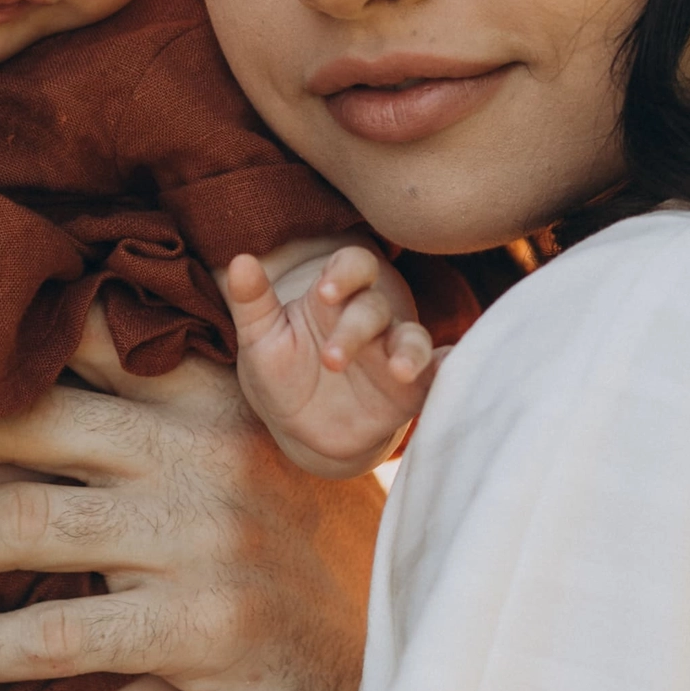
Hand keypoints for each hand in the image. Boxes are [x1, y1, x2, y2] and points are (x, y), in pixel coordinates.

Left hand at [0, 317, 384, 690]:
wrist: (382, 649)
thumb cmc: (292, 536)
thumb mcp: (246, 441)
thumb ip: (159, 398)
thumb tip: (40, 349)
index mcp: (208, 388)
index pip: (74, 340)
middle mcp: (200, 448)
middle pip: (24, 420)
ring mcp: (200, 537)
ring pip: (23, 522)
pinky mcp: (199, 626)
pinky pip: (58, 633)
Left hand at [229, 245, 439, 477]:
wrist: (302, 430)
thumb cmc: (281, 374)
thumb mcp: (260, 339)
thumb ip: (252, 301)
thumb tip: (240, 260)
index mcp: (334, 299)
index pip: (353, 265)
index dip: (346, 272)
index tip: (326, 291)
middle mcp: (369, 321)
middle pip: (375, 307)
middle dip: (356, 328)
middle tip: (331, 360)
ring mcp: (393, 353)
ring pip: (412, 338)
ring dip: (409, 351)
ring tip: (398, 370)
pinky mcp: (412, 389)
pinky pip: (438, 372)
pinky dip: (447, 368)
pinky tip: (449, 370)